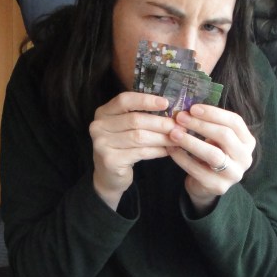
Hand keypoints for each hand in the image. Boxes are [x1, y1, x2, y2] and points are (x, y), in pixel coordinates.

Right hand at [89, 91, 175, 208]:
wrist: (108, 176)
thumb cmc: (122, 147)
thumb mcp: (125, 128)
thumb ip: (141, 117)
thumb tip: (172, 110)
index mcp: (103, 112)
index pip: (124, 100)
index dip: (145, 100)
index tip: (166, 103)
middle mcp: (98, 126)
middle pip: (135, 120)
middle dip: (160, 123)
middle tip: (178, 126)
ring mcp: (102, 144)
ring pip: (139, 137)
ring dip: (162, 138)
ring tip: (177, 138)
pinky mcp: (110, 160)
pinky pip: (140, 152)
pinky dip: (157, 151)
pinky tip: (167, 150)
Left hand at [168, 103, 255, 213]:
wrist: (206, 184)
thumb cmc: (211, 153)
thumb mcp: (215, 138)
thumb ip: (208, 123)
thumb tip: (187, 106)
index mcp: (247, 141)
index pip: (234, 121)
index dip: (213, 113)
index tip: (193, 108)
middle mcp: (245, 158)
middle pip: (225, 135)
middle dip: (200, 125)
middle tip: (180, 118)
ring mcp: (234, 174)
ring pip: (213, 154)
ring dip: (191, 141)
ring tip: (173, 133)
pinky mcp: (218, 186)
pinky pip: (197, 169)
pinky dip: (182, 158)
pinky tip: (171, 148)